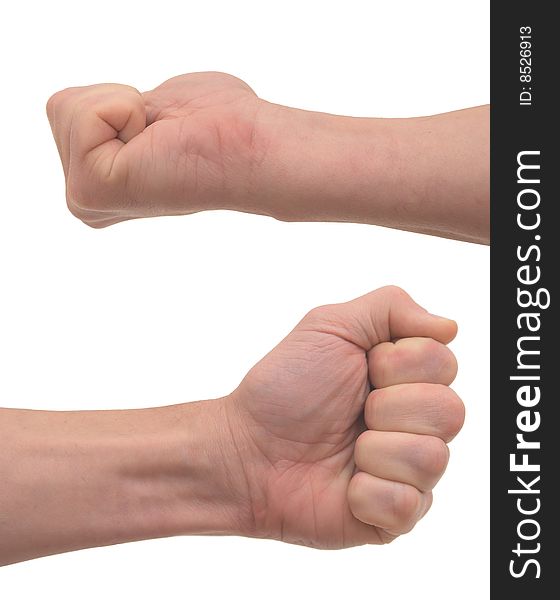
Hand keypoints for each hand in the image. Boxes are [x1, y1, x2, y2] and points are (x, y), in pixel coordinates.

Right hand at [46, 72, 263, 226]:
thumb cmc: (218, 127)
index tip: (162, 132)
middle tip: (163, 136)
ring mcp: (85, 200)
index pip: (69, 110)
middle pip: (63, 107)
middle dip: (118, 103)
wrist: (249, 147)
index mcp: (102, 183)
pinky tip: (154, 143)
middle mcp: (88, 200)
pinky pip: (81, 113)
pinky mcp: (91, 193)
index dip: (121, 102)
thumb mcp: (156, 111)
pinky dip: (123, 110)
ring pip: (67, 107)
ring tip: (161, 140)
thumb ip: (125, 116)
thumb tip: (132, 117)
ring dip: (124, 106)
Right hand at [46, 72, 488, 241]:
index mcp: (136, 181)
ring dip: (137, 107)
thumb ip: (154, 126)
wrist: (305, 163)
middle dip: (128, 106)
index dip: (119, 110)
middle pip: (66, 118)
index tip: (181, 123)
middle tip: (192, 123)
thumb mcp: (203, 114)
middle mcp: (118, 190)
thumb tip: (133, 125)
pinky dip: (134, 113)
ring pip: (69, 117)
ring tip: (194, 130)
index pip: (71, 123)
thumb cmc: (268, 142)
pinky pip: (83, 122)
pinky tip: (187, 133)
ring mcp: (118, 189)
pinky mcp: (128, 181)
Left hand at [225, 286, 463, 547]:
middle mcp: (414, 422)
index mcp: (405, 378)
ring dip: (374, 449)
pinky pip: (408, 505)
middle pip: (450, 412)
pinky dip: (366, 493)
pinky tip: (344, 485)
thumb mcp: (331, 326)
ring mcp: (406, 471)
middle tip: (352, 411)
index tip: (361, 368)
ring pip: (433, 459)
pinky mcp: (392, 515)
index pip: (444, 362)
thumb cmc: (285, 387)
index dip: (398, 364)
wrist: (246, 448)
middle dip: (387, 407)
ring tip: (345, 450)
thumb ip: (391, 308)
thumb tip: (451, 326)